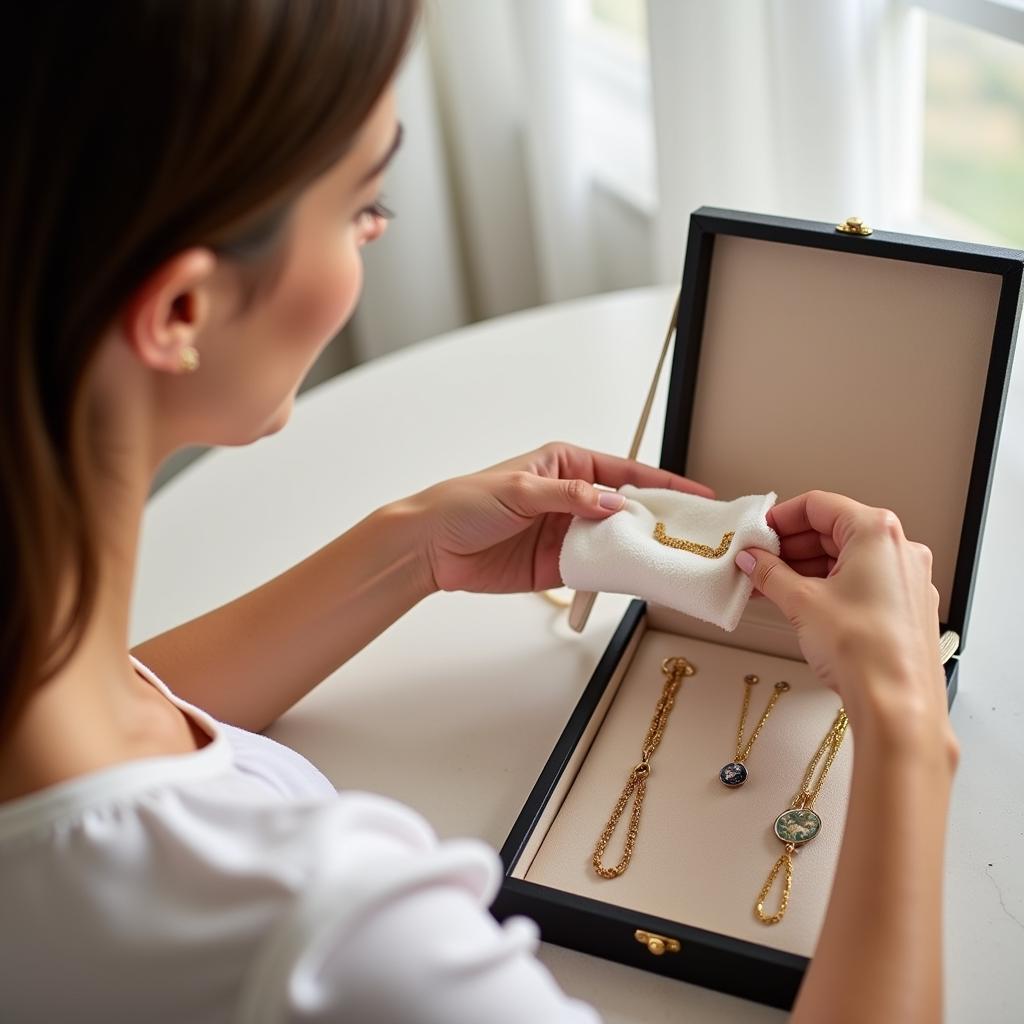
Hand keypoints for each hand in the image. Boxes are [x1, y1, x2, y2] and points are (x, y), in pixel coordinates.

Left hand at [406, 441, 713, 594]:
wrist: (430, 547)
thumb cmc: (465, 502)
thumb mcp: (519, 489)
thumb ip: (568, 496)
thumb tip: (611, 503)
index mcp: (566, 466)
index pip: (624, 472)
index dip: (662, 483)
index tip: (695, 494)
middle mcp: (571, 498)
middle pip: (628, 509)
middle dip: (660, 520)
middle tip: (696, 535)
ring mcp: (567, 534)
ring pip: (617, 541)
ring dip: (642, 551)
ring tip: (677, 561)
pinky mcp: (558, 566)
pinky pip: (597, 570)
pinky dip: (618, 575)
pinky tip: (640, 579)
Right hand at [735, 490, 953, 749]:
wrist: (897, 704)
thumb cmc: (864, 650)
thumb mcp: (801, 602)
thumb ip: (770, 573)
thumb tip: (754, 560)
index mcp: (877, 532)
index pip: (819, 505)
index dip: (781, 518)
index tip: (758, 534)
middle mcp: (900, 549)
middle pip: (834, 530)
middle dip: (791, 546)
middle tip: (758, 561)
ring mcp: (907, 579)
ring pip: (847, 558)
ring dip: (806, 567)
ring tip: (771, 586)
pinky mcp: (906, 607)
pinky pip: (861, 582)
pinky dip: (829, 585)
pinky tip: (800, 603)